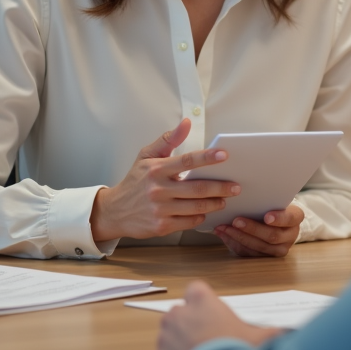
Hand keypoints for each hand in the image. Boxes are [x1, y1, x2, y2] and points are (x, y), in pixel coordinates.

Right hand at [90, 118, 239, 241]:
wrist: (114, 210)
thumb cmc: (135, 181)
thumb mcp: (146, 156)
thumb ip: (168, 139)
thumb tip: (186, 123)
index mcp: (157, 169)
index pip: (186, 160)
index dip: (207, 158)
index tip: (224, 155)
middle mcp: (158, 189)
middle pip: (198, 188)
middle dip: (221, 187)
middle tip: (235, 186)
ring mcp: (160, 209)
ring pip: (197, 207)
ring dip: (215, 203)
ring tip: (225, 199)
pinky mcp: (162, 226)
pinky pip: (189, 222)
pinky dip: (201, 217)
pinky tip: (206, 212)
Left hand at [153, 281, 282, 349]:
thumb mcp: (262, 339)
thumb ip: (272, 331)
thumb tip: (286, 332)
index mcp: (202, 301)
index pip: (196, 289)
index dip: (202, 301)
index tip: (210, 314)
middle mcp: (179, 314)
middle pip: (180, 313)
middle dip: (190, 324)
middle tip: (207, 340)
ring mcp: (166, 336)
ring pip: (169, 336)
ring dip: (180, 345)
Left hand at [214, 203, 303, 256]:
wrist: (277, 219)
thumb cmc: (272, 204)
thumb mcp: (274, 198)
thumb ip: (265, 198)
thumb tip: (240, 192)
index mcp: (295, 217)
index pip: (290, 218)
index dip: (279, 218)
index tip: (266, 217)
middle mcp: (290, 236)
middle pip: (272, 236)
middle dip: (252, 229)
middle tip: (236, 221)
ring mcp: (279, 249)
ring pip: (259, 248)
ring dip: (239, 237)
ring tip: (224, 228)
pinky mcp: (266, 257)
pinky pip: (249, 254)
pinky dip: (235, 244)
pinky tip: (224, 235)